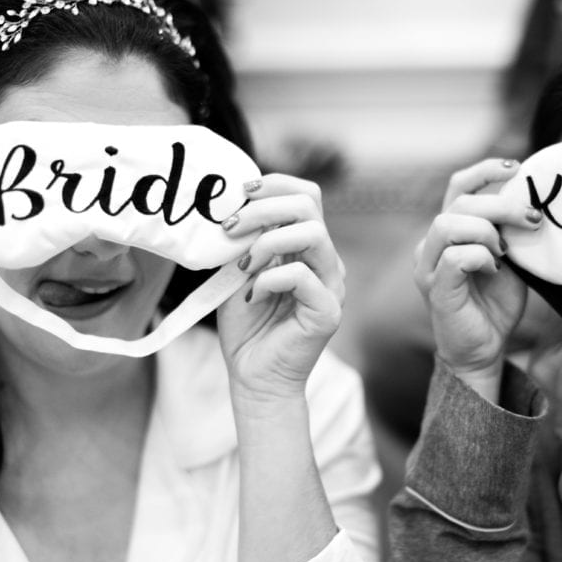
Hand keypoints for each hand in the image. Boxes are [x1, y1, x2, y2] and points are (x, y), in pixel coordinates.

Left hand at [217, 175, 344, 403]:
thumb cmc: (246, 326)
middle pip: (310, 205)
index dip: (274, 184)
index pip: (306, 195)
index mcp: (307, 248)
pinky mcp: (329, 311)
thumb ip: (244, 240)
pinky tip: (252, 297)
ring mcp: (332, 285)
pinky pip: (302, 276)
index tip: (239, 194)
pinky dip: (269, 279)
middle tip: (229, 228)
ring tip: (242, 265)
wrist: (254, 376)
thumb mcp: (239, 271)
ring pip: (312, 234)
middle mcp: (325, 261)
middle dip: (263, 208)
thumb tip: (235, 205)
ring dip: (268, 241)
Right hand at [414, 159, 541, 396]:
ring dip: (486, 230)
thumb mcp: (511, 258)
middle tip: (533, 218)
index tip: (519, 168)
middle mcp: (431, 243)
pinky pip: (454, 256)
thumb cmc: (496, 302)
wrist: (485, 348)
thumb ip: (511, 230)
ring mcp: (427, 265)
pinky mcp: (434, 288)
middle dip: (502, 204)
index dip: (486, 170)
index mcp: (449, 230)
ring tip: (506, 251)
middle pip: (459, 201)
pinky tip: (495, 270)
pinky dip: (480, 257)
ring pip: (448, 223)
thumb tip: (534, 200)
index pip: (459, 185)